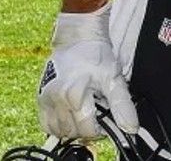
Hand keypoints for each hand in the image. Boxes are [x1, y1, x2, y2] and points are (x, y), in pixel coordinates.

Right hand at [37, 5, 138, 138]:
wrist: (78, 38)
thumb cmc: (97, 56)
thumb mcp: (115, 80)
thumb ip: (123, 106)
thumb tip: (130, 128)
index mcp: (75, 95)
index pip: (87, 129)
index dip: (101, 130)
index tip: (107, 122)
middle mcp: (56, 99)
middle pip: (72, 132)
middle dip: (87, 129)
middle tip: (98, 116)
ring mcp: (45, 99)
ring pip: (58, 131)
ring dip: (73, 129)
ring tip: (85, 114)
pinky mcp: (39, 98)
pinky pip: (45, 124)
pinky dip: (58, 126)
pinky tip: (71, 115)